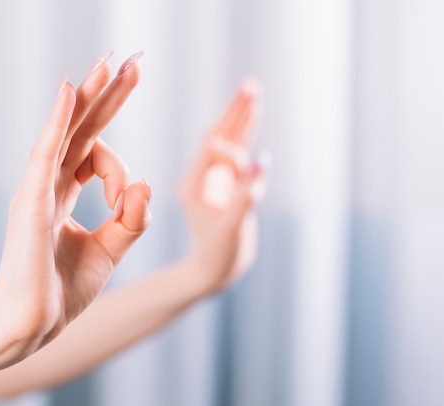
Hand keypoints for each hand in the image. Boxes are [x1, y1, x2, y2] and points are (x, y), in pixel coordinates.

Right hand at [0, 52, 151, 364]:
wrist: (32, 326)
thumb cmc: (63, 291)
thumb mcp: (110, 250)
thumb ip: (131, 219)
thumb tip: (145, 185)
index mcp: (63, 194)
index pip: (94, 154)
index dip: (119, 166)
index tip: (128, 198)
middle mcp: (49, 184)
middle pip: (81, 130)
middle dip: (107, 97)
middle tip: (131, 62)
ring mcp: (37, 189)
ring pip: (65, 132)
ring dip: (88, 97)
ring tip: (110, 64)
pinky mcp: (30, 201)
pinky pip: (45, 153)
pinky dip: (56, 122)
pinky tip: (70, 90)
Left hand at [179, 79, 268, 296]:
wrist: (213, 272)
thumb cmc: (219, 254)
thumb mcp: (232, 227)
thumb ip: (246, 195)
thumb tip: (261, 162)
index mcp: (193, 184)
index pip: (211, 150)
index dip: (231, 142)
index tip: (246, 153)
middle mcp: (201, 177)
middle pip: (219, 136)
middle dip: (235, 112)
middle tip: (250, 85)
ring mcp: (213, 180)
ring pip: (229, 143)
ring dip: (241, 119)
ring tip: (253, 93)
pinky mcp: (226, 186)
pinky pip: (236, 157)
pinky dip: (245, 137)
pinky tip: (251, 118)